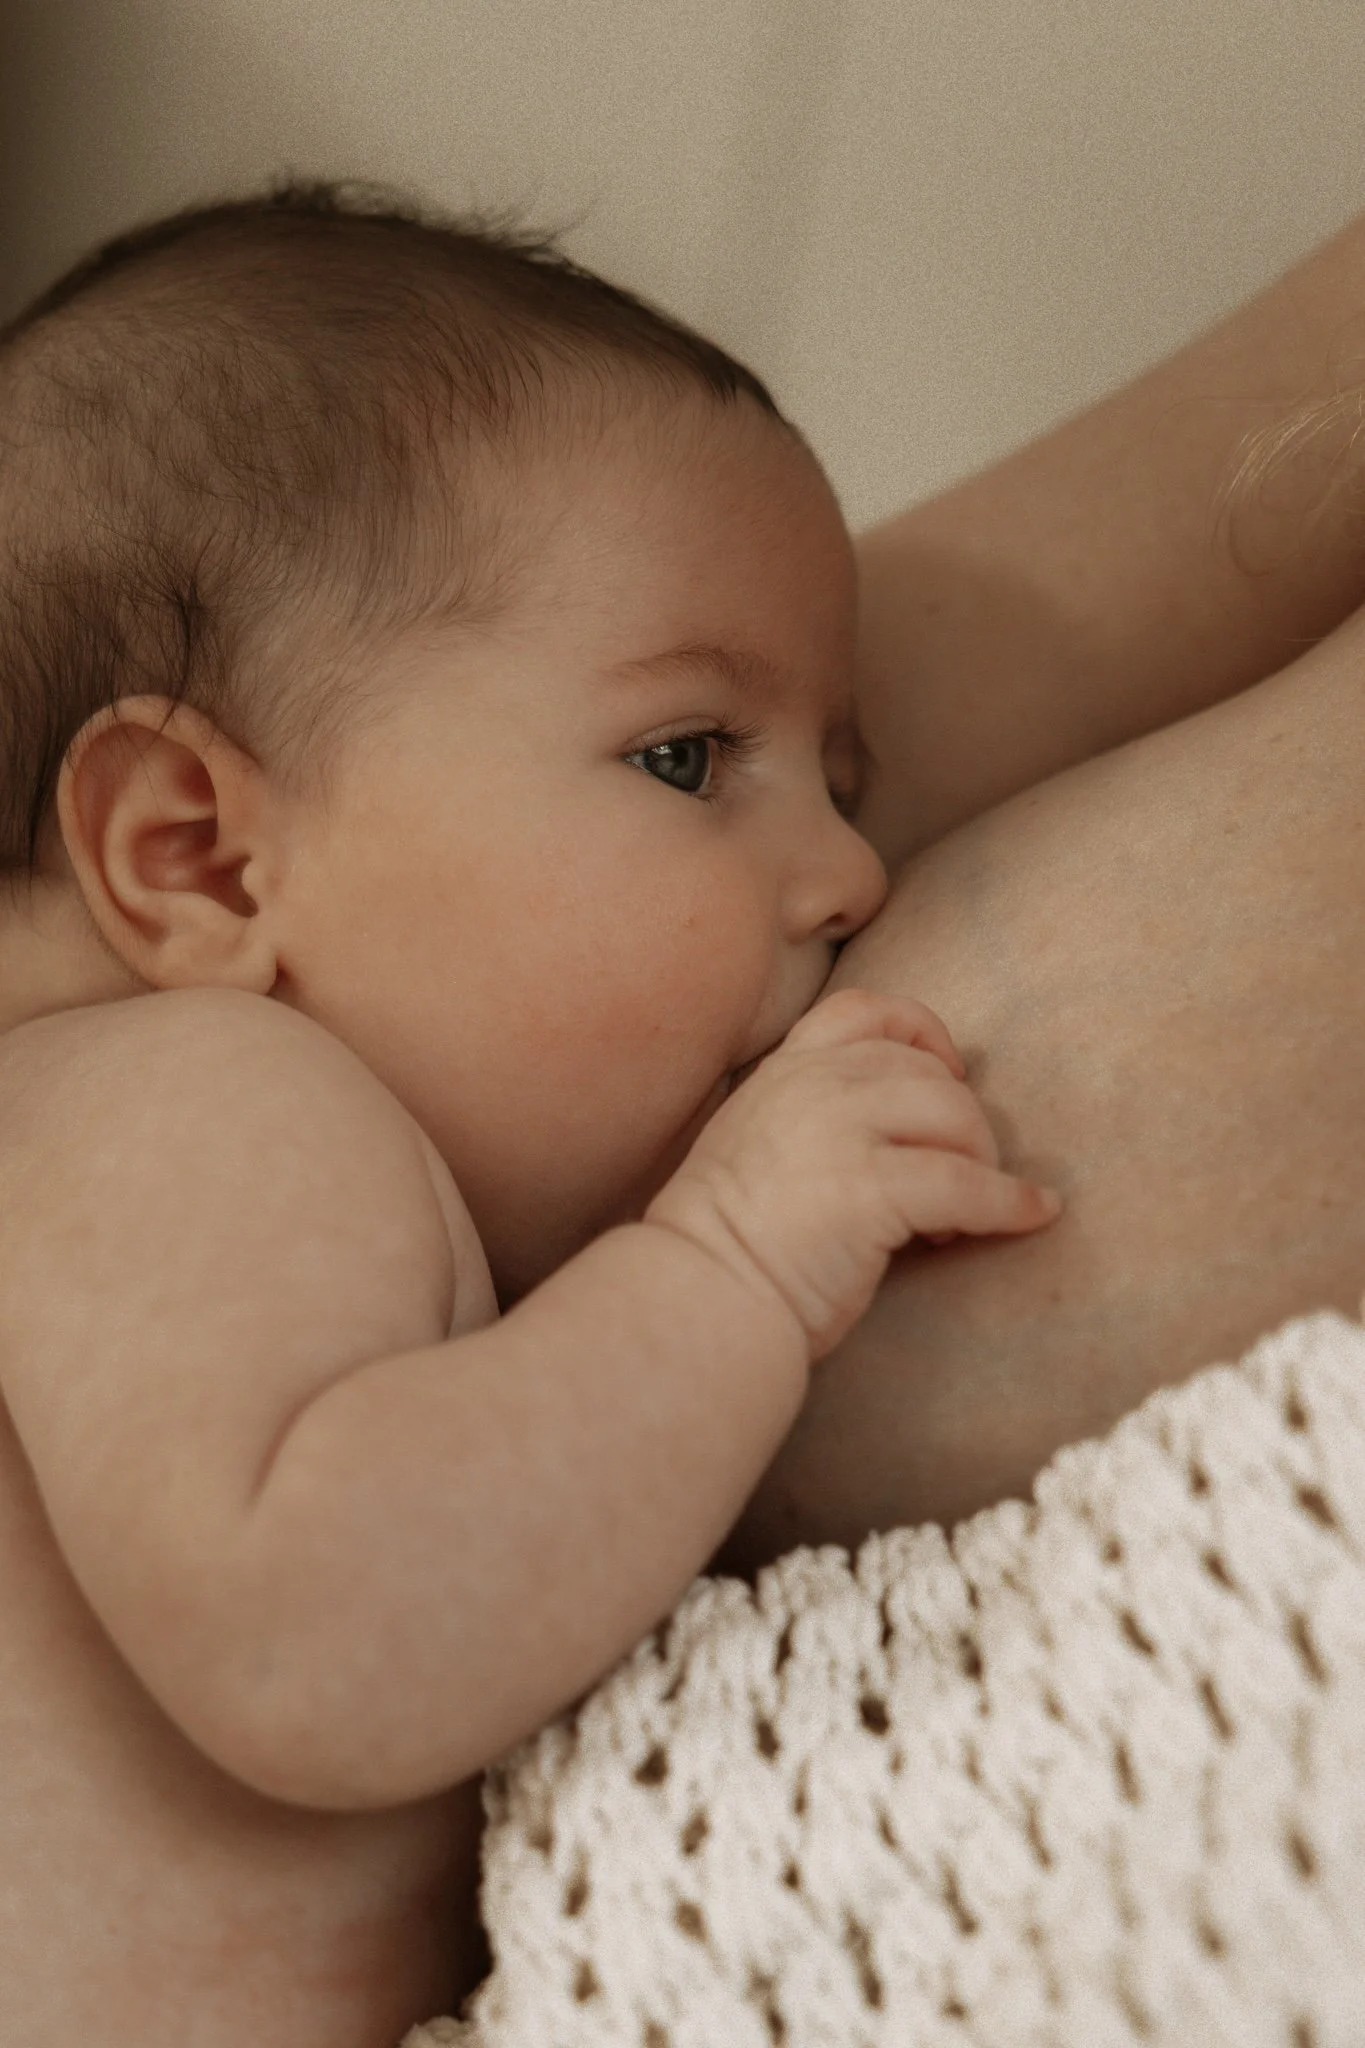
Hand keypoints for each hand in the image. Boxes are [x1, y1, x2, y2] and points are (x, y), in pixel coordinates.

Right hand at [645, 988, 1059, 1358]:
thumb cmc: (726, 1245)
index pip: (864, 1011)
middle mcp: (812, 1086)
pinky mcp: (870, 1186)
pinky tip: (1032, 1217)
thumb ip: (807, 1118)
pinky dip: (1011, 1202)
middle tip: (954, 1184)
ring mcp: (840, 1130)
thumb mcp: (756, 1147)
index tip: (949, 1073)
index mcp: (783, 1074)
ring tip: (960, 1217)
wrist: (697, 1297)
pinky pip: (968, 1182)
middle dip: (961, 1126)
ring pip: (956, 1115)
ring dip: (981, 1162)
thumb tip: (893, 1133)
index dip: (922, 1031)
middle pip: (928, 1073)